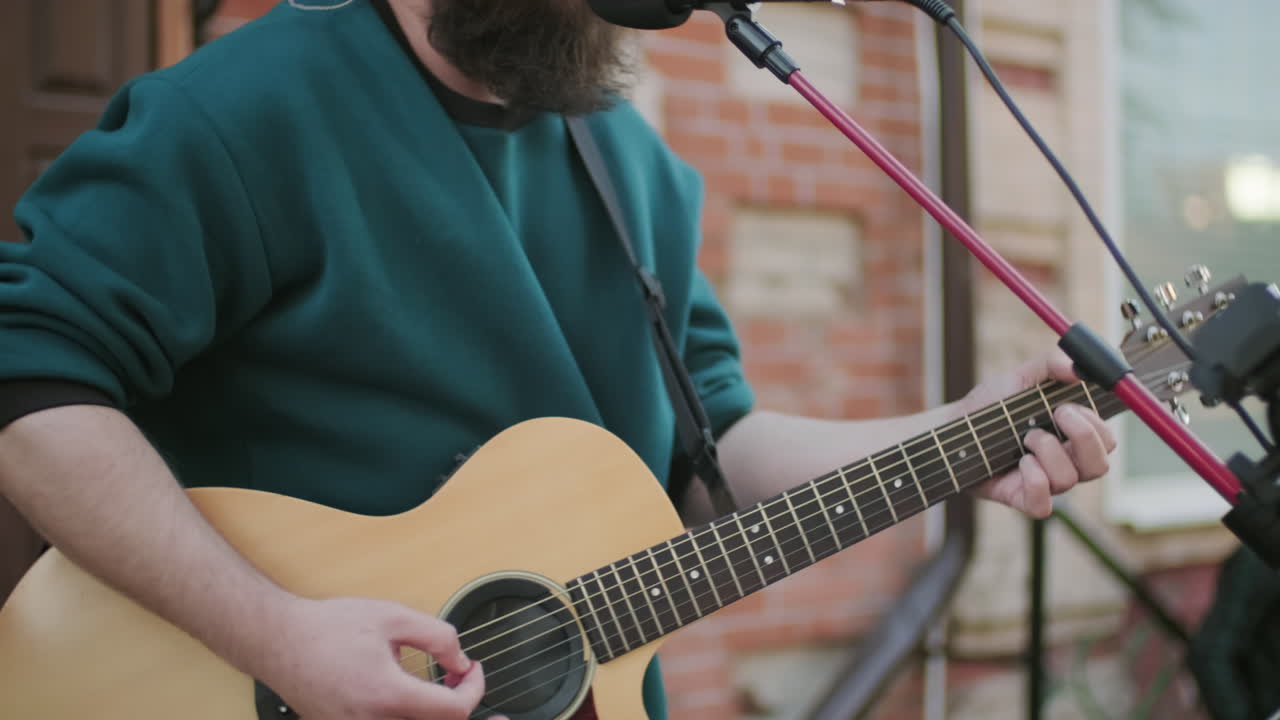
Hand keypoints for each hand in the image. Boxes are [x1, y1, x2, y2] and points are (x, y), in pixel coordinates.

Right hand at [257, 596, 503, 719]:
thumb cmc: (329, 628)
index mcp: (387, 696)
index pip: (453, 712)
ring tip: (449, 695)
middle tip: (475, 696)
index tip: (471, 668)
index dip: (474, 690)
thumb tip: (461, 662)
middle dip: (463, 711)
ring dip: (438, 717)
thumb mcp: (393, 617)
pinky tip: (422, 704)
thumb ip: (437, 636)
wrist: (279, 642)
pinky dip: (413, 718)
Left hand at [960, 350, 1116, 517]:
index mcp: (1070, 435)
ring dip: (1049, 452)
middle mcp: (1063, 461)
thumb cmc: (990, 405)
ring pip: (1069, 480)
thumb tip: (1077, 368)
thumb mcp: (1019, 377)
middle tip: (1055, 415)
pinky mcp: (1020, 498)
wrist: (952, 426)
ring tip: (1024, 437)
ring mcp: (1043, 482)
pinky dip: (1037, 483)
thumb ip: (1050, 365)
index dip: (1095, 426)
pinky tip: (1021, 463)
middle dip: (1083, 438)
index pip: (1106, 441)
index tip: (1067, 405)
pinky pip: (1043, 506)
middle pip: (1099, 466)